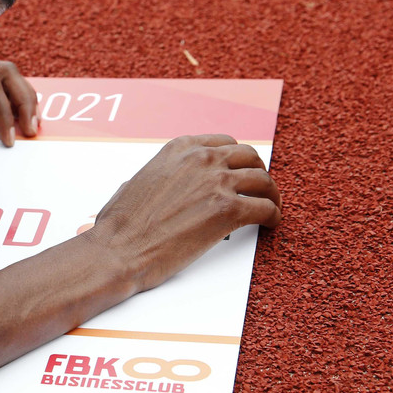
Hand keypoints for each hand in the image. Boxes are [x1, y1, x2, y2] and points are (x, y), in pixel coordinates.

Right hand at [87, 134, 282, 292]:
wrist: (119, 250)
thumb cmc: (120, 225)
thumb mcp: (135, 183)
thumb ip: (158, 176)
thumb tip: (162, 183)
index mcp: (179, 149)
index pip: (223, 143)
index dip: (237, 159)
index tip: (241, 170)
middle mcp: (201, 159)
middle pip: (249, 157)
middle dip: (257, 173)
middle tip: (260, 189)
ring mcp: (216, 182)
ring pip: (263, 181)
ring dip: (270, 195)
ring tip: (271, 207)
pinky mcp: (229, 210)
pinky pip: (266, 208)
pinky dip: (273, 216)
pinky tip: (270, 223)